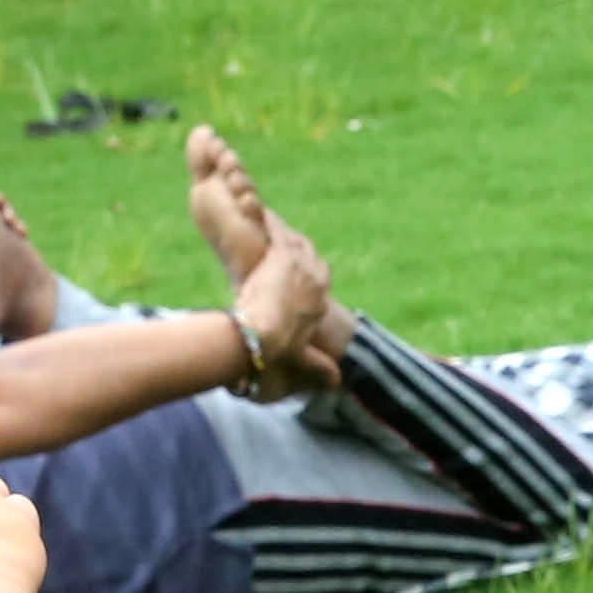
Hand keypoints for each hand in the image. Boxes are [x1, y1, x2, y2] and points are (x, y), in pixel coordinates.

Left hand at [232, 231, 342, 396]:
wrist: (262, 339)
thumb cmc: (277, 352)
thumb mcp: (300, 359)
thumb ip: (318, 367)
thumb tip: (338, 382)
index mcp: (320, 304)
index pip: (316, 281)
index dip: (303, 274)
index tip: (291, 270)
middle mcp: (317, 281)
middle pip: (308, 255)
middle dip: (295, 248)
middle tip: (278, 241)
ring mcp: (302, 266)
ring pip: (291, 239)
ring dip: (279, 230)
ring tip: (265, 221)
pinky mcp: (283, 255)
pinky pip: (276, 230)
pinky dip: (267, 220)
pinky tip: (255, 210)